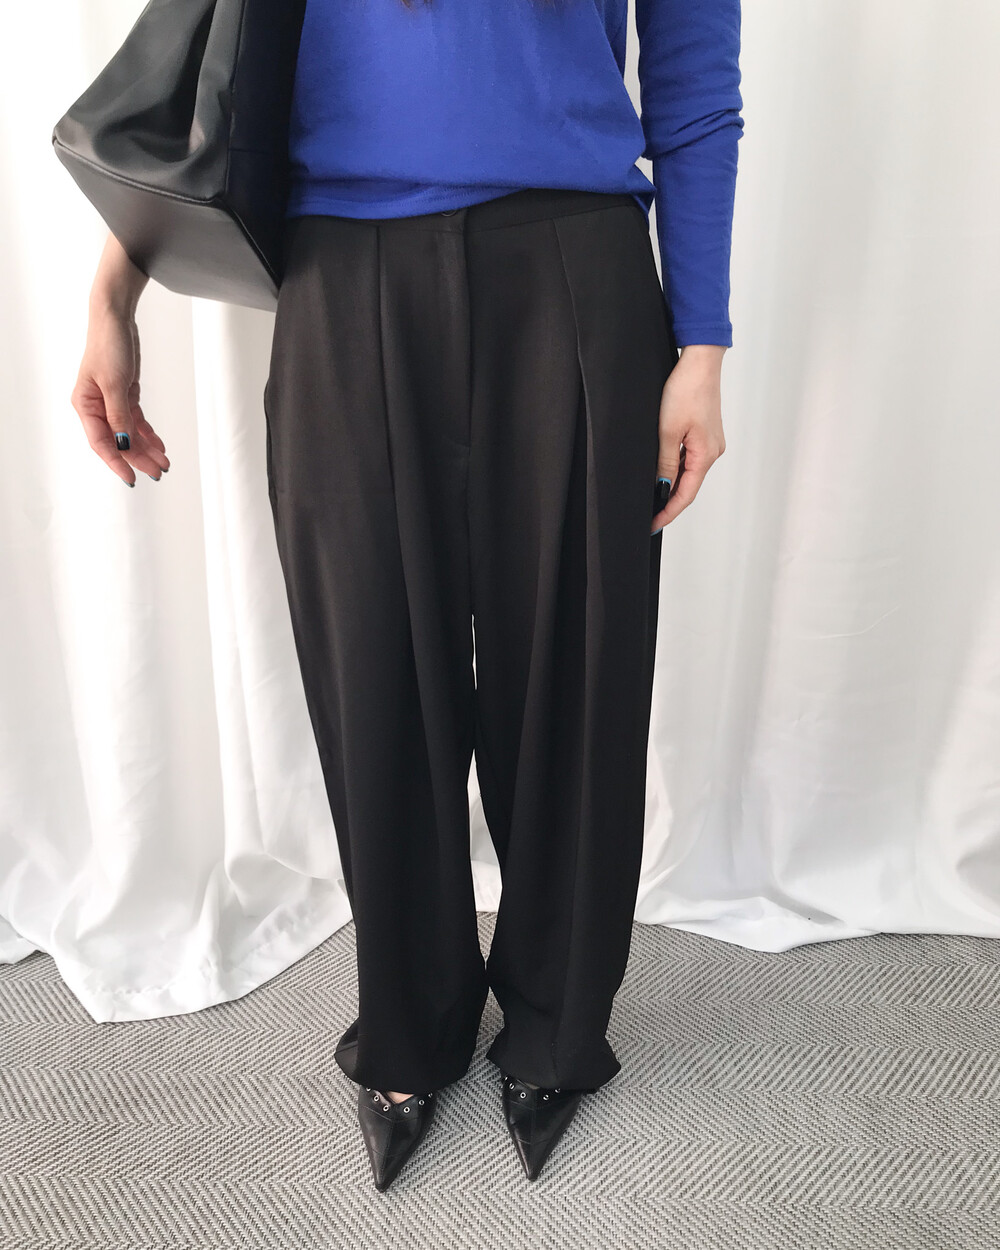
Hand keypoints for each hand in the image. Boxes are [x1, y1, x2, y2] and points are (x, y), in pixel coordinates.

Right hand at [70, 232, 167, 486]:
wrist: (116, 319)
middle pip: (119, 441)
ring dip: (147, 449)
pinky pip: (137, 422)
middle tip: (158, 473)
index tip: (131, 477)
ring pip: (130, 434)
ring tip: (164, 464)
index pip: (102, 442)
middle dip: (139, 458)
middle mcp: (97, 408)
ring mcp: (112, 402)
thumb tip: (123, 443)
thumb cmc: (108, 345)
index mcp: (86, 406)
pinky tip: (160, 447)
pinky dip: (149, 434)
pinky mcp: (125, 396)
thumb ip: (119, 415)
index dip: (117, 461)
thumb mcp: (115, 383)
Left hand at [650, 344, 726, 532]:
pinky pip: (690, 457)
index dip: (668, 512)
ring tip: (651, 497)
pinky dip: (676, 468)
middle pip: (688, 486)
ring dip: (671, 485)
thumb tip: (661, 488)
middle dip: (668, 502)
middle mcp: (713, 451)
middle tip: (648, 516)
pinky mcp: (705, 432)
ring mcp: (710, 442)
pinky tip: (662, 471)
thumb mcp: (668, 431)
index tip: (652, 525)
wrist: (699, 361)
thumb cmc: (686, 390)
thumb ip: (665, 463)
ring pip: (688, 472)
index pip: (685, 495)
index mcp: (706, 455)